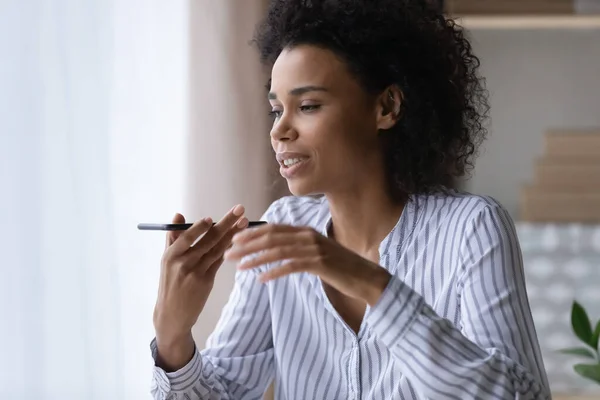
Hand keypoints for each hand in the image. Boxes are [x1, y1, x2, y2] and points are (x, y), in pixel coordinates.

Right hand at [153, 205, 247, 370]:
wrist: (172, 314)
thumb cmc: (170, 282)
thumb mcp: (166, 260)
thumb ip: (173, 237)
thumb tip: (178, 214)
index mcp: (170, 255)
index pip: (187, 237)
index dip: (200, 228)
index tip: (211, 218)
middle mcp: (183, 264)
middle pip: (208, 240)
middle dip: (226, 223)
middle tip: (239, 210)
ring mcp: (196, 273)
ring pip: (217, 250)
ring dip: (233, 234)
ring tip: (245, 222)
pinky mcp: (206, 282)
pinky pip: (219, 261)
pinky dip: (229, 250)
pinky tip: (238, 239)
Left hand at [224, 224, 390, 305]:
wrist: (366, 277)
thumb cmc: (340, 267)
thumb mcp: (317, 253)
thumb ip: (298, 248)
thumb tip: (277, 250)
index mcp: (306, 231)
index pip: (273, 228)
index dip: (252, 233)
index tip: (234, 240)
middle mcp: (308, 236)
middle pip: (271, 237)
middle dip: (247, 245)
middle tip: (228, 254)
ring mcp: (314, 249)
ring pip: (278, 251)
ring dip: (256, 259)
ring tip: (239, 268)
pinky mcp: (320, 264)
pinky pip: (291, 266)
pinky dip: (274, 271)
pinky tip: (261, 279)